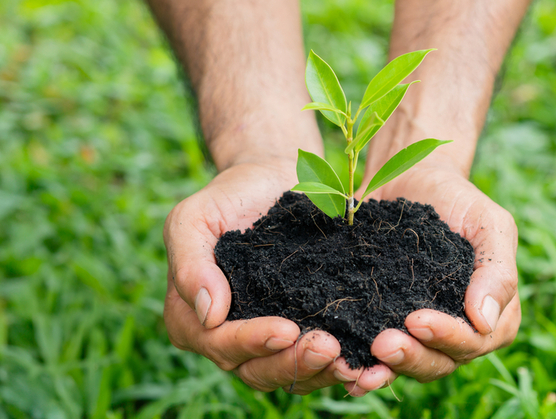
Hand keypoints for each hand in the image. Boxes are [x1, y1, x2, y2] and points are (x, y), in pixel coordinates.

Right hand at [162, 159, 393, 393]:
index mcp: (192, 318)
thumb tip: (209, 314)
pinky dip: (339, 366)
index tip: (286, 329)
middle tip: (329, 347)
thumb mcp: (194, 218)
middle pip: (256, 370)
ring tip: (350, 361)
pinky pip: (316, 364)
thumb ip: (190, 263)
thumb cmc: (229, 197)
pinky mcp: (301, 333)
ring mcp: (265, 341)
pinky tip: (364, 362)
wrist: (272, 180)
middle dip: (292, 362)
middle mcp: (226, 339)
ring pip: (289, 375)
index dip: (251, 342)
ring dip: (319, 371)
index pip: (219, 343)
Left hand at [364, 164, 520, 381]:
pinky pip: (374, 354)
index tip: (417, 319)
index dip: (448, 337)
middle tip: (383, 343)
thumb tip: (485, 321)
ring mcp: (419, 332)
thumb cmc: (458, 199)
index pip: (475, 340)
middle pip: (440, 362)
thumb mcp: (488, 224)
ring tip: (360, 363)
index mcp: (493, 315)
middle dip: (412, 357)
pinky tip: (343, 366)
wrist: (411, 179)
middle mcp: (456, 331)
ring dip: (386, 369)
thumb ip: (497, 270)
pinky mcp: (383, 323)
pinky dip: (361, 364)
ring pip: (408, 365)